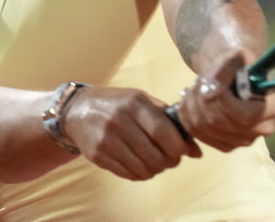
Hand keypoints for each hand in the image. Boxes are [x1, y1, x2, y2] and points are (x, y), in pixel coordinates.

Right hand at [63, 86, 201, 180]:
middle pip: (155, 155)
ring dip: (156, 169)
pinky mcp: (98, 156)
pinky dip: (141, 174)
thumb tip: (196, 151)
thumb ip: (169, 120)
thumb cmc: (118, 104)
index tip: (183, 150)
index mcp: (134, 104)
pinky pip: (129, 175)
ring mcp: (107, 140)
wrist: (77, 110)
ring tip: (156, 161)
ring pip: (143, 168)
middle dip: (170, 162)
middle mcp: (119, 121)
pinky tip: (140, 164)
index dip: (178, 147)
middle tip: (171, 158)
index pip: (162, 132)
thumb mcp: (141, 100)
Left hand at [175, 51, 274, 152]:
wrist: (232, 78)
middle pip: (220, 122)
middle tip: (200, 81)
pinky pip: (197, 134)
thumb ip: (227, 67)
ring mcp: (243, 141)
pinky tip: (192, 101)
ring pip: (205, 128)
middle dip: (202, 99)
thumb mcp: (236, 56)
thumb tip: (210, 91)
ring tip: (195, 88)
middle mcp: (262, 129)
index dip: (223, 100)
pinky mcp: (226, 146)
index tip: (213, 82)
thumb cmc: (238, 65)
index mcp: (273, 107)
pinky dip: (187, 115)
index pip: (245, 116)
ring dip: (192, 104)